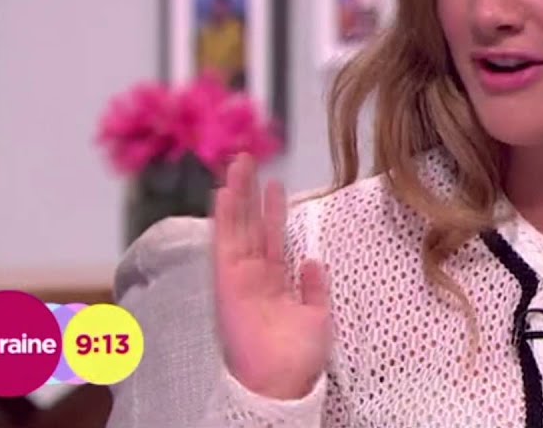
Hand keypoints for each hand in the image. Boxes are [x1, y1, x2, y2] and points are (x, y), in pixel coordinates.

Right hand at [211, 154, 331, 400]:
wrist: (282, 382)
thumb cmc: (298, 358)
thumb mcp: (319, 315)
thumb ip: (315, 288)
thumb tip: (313, 262)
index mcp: (274, 283)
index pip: (272, 238)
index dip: (273, 211)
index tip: (273, 184)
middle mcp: (254, 277)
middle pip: (250, 226)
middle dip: (249, 193)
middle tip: (248, 160)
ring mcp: (239, 278)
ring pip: (236, 227)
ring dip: (236, 196)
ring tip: (237, 165)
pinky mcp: (227, 283)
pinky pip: (225, 244)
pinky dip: (224, 219)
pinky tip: (224, 194)